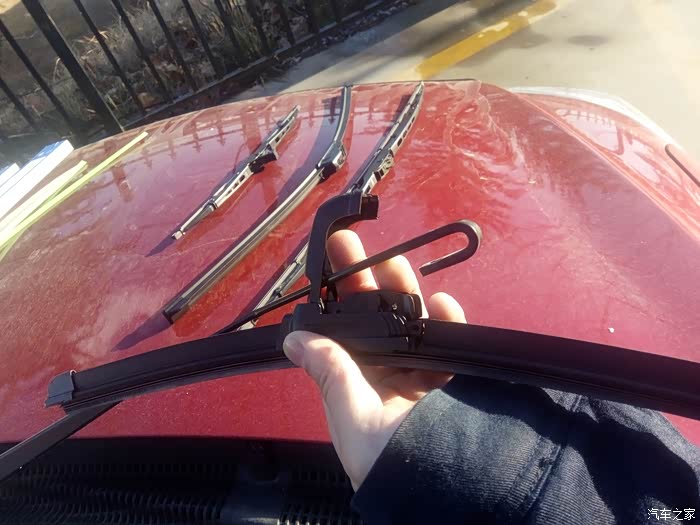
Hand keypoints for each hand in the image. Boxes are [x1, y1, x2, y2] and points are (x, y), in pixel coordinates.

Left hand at [283, 230, 466, 489]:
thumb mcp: (345, 407)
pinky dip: (449, 321)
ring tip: (393, 260)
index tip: (324, 264)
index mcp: (354, 378)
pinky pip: (449, 344)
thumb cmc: (379, 456)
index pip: (342, 327)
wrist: (433, 484)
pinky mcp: (449, 379)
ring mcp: (417, 373)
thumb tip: (293, 338)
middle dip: (363, 279)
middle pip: (374, 316)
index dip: (334, 295)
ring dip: (403, 289)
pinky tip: (443, 302)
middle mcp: (384, 372)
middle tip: (349, 244)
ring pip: (410, 321)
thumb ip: (326, 368)